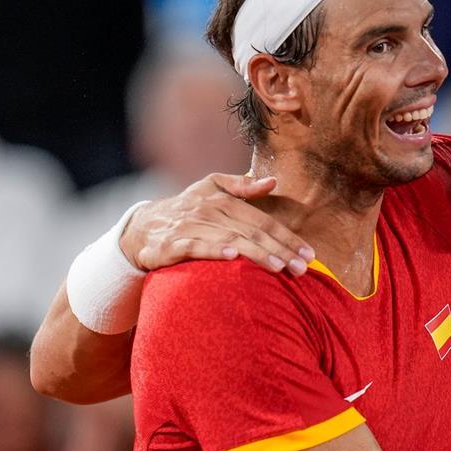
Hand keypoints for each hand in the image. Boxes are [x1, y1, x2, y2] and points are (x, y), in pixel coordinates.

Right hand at [118, 174, 314, 274]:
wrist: (140, 228)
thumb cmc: (186, 209)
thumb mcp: (210, 189)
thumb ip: (241, 186)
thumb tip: (272, 181)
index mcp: (223, 200)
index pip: (263, 220)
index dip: (288, 237)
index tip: (310, 253)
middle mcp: (209, 211)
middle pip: (252, 232)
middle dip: (280, 250)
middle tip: (302, 268)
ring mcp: (189, 227)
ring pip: (229, 239)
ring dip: (256, 253)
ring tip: (279, 267)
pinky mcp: (169, 244)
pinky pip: (194, 247)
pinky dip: (212, 250)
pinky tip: (231, 257)